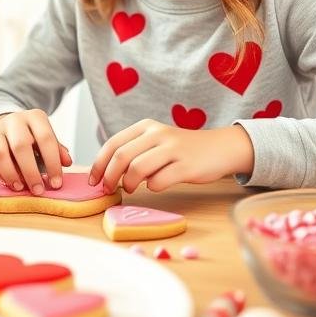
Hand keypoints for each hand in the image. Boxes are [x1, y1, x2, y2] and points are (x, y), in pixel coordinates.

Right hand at [0, 110, 72, 194]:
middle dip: (30, 172)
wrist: (5, 125)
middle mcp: (15, 120)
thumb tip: (67, 162)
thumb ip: (57, 149)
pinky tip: (10, 183)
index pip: (46, 138)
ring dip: (11, 175)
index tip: (56, 183)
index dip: (52, 163)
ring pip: (0, 154)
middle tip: (38, 190)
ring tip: (21, 188)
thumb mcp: (46, 137)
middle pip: (21, 145)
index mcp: (35, 117)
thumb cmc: (32, 136)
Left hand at [88, 120, 254, 193]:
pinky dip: (152, 187)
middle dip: (109, 176)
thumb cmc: (182, 150)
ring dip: (128, 183)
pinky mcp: (187, 166)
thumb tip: (107, 173)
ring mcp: (173, 149)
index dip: (99, 164)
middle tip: (108, 190)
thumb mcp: (156, 142)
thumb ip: (135, 152)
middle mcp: (157, 134)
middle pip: (121, 156)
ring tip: (130, 189)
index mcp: (145, 127)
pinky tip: (155, 186)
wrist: (221, 148)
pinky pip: (159, 181)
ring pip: (137, 168)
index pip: (112, 143)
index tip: (93, 181)